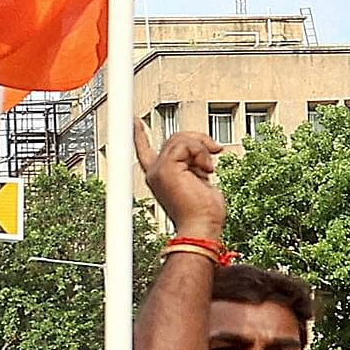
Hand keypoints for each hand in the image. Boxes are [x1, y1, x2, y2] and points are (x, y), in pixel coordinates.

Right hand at [137, 125, 226, 240]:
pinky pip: (186, 144)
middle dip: (197, 141)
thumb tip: (205, 146)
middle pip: (174, 138)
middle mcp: (154, 173)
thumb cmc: (204, 212)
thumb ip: (193, 161)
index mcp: (159, 177)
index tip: (135, 122)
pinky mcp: (165, 168)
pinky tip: (206, 170)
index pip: (144, 151)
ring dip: (202, 149)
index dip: (138, 135)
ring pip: (181, 139)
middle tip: (214, 152)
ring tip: (209, 169)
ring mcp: (158, 170)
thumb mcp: (200, 178)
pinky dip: (201, 153)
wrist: (201, 227)